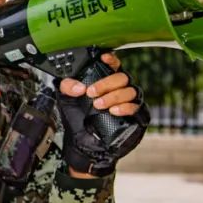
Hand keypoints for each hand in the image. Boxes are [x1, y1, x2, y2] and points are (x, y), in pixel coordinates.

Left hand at [57, 52, 148, 177]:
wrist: (83, 143)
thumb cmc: (78, 119)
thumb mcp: (66, 100)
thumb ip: (67, 87)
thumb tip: (78, 87)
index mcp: (105, 81)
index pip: (113, 65)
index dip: (111, 59)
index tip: (103, 58)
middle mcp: (119, 89)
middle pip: (122, 77)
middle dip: (106, 84)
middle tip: (91, 93)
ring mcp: (129, 101)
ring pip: (130, 90)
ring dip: (114, 96)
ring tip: (99, 105)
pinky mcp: (135, 115)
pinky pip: (136, 107)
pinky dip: (125, 107)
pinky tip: (114, 110)